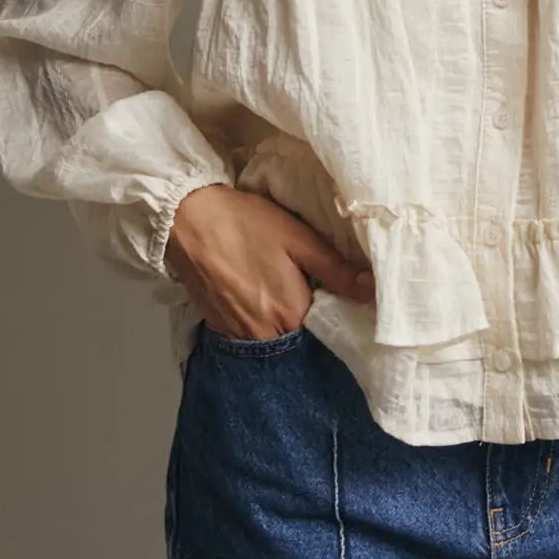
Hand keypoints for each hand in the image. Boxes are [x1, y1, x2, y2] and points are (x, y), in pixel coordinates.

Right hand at [164, 182, 376, 338]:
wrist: (187, 219)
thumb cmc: (245, 223)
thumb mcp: (299, 238)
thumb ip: (336, 270)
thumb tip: (371, 291)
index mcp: (290, 314)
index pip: (327, 330)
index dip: (336, 314)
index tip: (340, 299)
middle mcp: (264, 335)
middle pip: (299, 338)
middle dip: (309, 321)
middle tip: (309, 290)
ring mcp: (238, 335)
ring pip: (273, 339)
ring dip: (283, 322)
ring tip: (282, 291)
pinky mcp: (218, 327)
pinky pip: (249, 335)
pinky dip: (259, 321)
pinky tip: (259, 294)